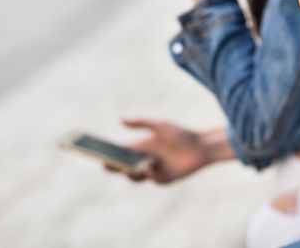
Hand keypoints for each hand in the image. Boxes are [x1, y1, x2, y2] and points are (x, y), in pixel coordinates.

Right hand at [106, 119, 233, 183]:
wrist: (201, 147)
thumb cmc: (181, 134)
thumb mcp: (160, 126)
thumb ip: (141, 123)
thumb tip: (120, 119)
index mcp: (142, 146)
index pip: (121, 151)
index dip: (109, 153)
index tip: (98, 153)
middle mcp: (145, 159)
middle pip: (123, 166)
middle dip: (114, 166)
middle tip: (106, 163)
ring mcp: (153, 170)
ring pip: (135, 176)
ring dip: (130, 172)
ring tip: (127, 167)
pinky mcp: (163, 179)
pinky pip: (152, 180)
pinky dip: (149, 175)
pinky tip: (149, 169)